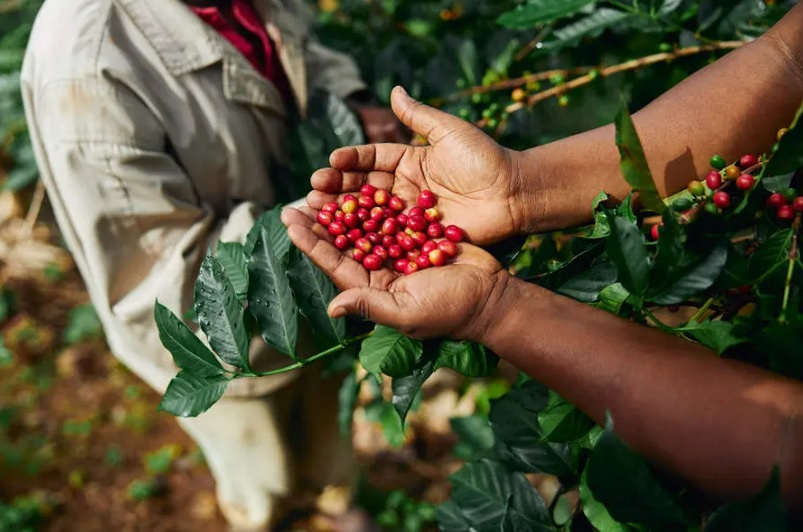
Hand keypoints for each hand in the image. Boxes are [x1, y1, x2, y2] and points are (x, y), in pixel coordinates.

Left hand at [281, 206, 511, 340]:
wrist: (492, 296)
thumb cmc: (450, 310)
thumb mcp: (407, 312)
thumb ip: (370, 306)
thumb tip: (332, 308)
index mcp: (372, 289)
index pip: (334, 263)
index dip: (311, 242)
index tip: (290, 219)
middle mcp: (380, 270)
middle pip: (343, 242)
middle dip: (321, 221)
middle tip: (299, 197)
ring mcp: (399, 252)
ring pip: (364, 226)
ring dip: (344, 207)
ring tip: (323, 185)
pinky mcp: (417, 237)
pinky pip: (390, 216)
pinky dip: (375, 201)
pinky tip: (360, 182)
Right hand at [310, 86, 527, 245]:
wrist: (514, 193)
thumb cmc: (485, 158)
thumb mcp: (450, 131)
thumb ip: (419, 116)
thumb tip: (394, 89)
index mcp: (410, 160)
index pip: (372, 159)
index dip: (351, 160)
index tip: (330, 160)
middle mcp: (405, 187)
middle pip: (364, 188)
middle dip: (337, 188)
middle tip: (313, 190)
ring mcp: (410, 214)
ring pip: (370, 214)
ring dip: (344, 213)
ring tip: (317, 211)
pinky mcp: (419, 237)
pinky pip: (389, 236)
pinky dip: (367, 237)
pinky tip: (344, 238)